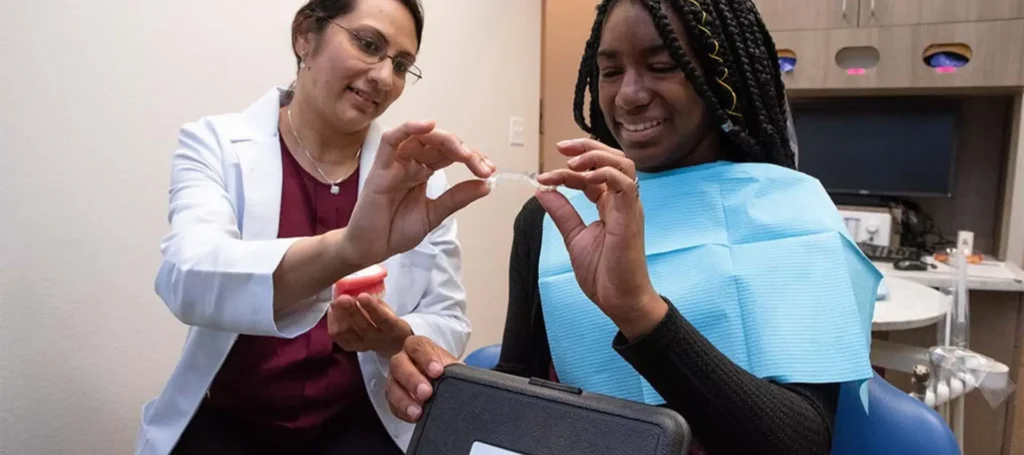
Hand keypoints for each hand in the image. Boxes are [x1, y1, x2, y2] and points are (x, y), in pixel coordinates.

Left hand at [327, 293, 412, 357]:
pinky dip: (333, 324)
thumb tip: (357, 291)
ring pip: (348, 333)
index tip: (362, 295)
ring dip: (339, 317)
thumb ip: (375, 302)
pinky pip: (339, 338)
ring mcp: (364, 345)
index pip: (383, 319)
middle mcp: (377, 338)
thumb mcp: (388, 310)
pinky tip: (332, 312)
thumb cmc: (388, 320)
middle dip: (351, 311)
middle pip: (362, 326)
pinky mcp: (353, 348)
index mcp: (392, 327)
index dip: (372, 307)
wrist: (390, 342)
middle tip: (342, 298)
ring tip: (335, 303)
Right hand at [338, 121, 495, 269]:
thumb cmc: (395, 230)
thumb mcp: (435, 214)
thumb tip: (486, 185)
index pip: (450, 154)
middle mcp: (410, 163)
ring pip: (420, 137)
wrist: (371, 249)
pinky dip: (409, 128)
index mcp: (423, 171)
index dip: (472, 158)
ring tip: (464, 153)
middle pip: (439, 143)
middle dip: (465, 151)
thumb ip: (457, 198)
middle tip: (482, 166)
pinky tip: (428, 126)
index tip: (489, 171)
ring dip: (446, 140)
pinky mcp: (380, 168)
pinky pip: (391, 140)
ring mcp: (395, 163)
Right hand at [385, 335, 459, 422]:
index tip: (437, 371)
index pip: (419, 347)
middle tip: (426, 392)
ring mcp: (395, 377)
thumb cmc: (442, 369)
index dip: (427, 359)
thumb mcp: (450, 365)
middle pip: (400, 364)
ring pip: (392, 385)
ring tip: (418, 411)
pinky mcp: (392, 395)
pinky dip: (402, 411)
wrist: (433, 377)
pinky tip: (413, 416)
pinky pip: (392, 403)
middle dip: (412, 379)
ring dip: (404, 399)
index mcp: (418, 347)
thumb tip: (465, 379)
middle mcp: (403, 359)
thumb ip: (455, 369)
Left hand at [535, 138, 666, 339]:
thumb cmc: (604, 273)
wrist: (620, 299)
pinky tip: (583, 177)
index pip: (592, 173)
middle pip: (612, 158)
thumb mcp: (574, 237)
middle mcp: (622, 201)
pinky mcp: (631, 216)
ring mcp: (629, 207)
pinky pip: (624, 184)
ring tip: (571, 162)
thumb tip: (543, 191)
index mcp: (610, 205)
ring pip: (622, 163)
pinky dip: (604, 173)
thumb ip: (562, 213)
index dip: (567, 169)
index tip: (543, 177)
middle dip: (586, 147)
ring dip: (595, 156)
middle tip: (560, 148)